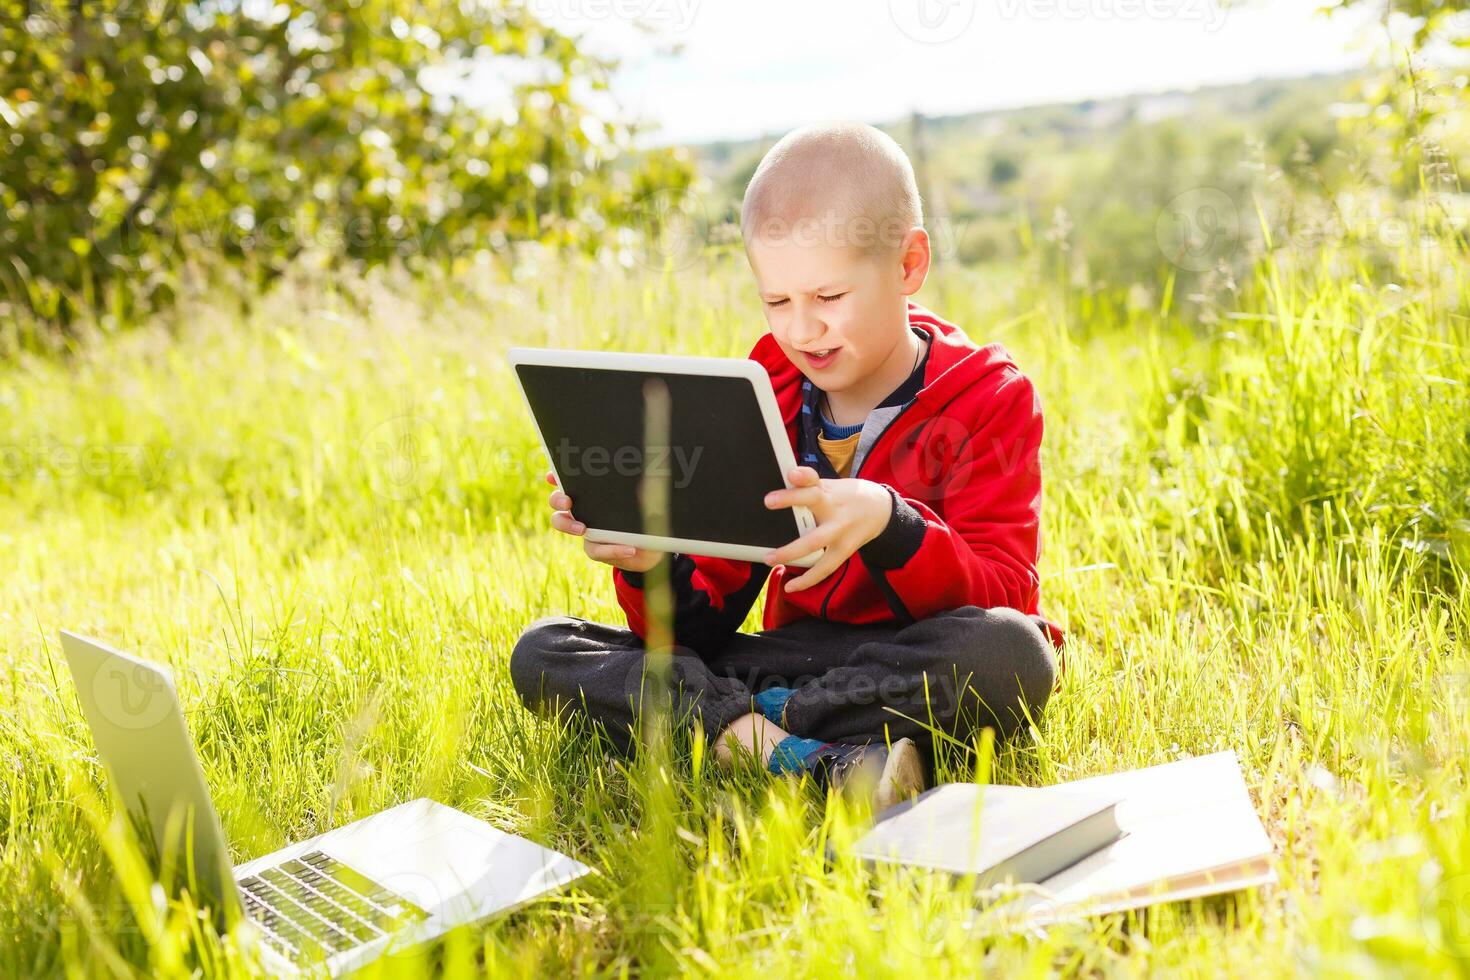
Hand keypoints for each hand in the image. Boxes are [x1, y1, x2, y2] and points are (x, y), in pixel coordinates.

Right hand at [544, 471, 663, 572]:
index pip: (570, 481)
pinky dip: (612, 550)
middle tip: (568, 502)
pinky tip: (629, 549)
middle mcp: (583, 509)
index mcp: (593, 493)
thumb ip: (643, 492)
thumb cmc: (645, 517)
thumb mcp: (648, 501)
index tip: (553, 475)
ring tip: (583, 529)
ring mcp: (585, 529)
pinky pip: (594, 550)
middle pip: (558, 503)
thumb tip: (645, 482)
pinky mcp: (595, 549)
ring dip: (568, 526)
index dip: (557, 476)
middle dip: (558, 499)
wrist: (651, 547)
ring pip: (563, 525)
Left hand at [761, 466, 893, 591]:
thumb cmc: (846, 498)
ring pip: (816, 541)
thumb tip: (779, 489)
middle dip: (792, 499)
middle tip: (768, 500)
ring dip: (791, 551)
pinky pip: (825, 567)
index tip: (791, 473)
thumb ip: (807, 488)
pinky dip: (807, 580)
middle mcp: (834, 507)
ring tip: (770, 558)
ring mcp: (840, 530)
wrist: (882, 510)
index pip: (814, 478)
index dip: (803, 475)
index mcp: (828, 490)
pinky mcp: (844, 549)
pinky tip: (791, 587)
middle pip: (814, 501)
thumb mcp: (830, 486)